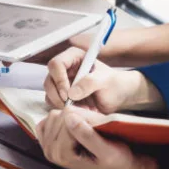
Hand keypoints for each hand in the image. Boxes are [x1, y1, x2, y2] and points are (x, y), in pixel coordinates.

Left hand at [36, 106, 158, 168]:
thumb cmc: (116, 162)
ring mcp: (48, 147)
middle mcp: (51, 152)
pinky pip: (48, 120)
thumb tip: (69, 118)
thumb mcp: (107, 150)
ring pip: (53, 116)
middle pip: (57, 116)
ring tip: (84, 131)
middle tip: (91, 131)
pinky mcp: (48, 141)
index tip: (96, 130)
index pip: (67, 118)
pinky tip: (73, 128)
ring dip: (70, 118)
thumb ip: (87, 135)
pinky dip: (61, 119)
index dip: (85, 119)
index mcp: (62, 154)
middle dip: (76, 118)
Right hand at [44, 48, 162, 113]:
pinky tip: (78, 111)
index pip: (56, 64)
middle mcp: (65, 68)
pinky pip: (53, 102)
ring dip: (60, 103)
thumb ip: (90, 83)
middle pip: (49, 80)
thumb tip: (71, 93)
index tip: (67, 94)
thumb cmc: (115, 84)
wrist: (119, 96)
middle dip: (57, 94)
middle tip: (70, 105)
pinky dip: (62, 109)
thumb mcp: (106, 81)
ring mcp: (62, 82)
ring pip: (49, 93)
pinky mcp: (62, 96)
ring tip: (79, 109)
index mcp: (74, 57)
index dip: (59, 79)